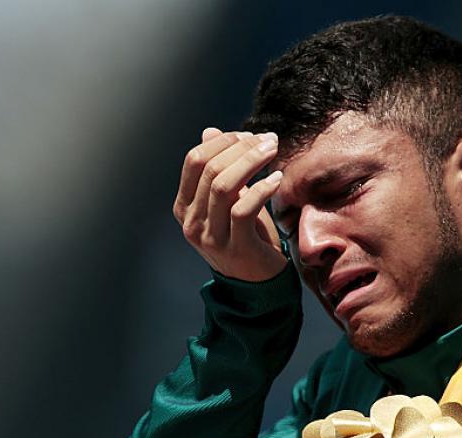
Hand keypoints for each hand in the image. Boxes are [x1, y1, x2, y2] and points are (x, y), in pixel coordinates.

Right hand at [173, 126, 286, 281]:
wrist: (258, 282)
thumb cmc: (246, 234)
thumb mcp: (231, 199)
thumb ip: (219, 168)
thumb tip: (210, 131)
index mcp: (184, 206)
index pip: (194, 161)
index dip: (222, 142)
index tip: (248, 135)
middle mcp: (191, 222)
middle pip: (210, 170)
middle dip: (241, 148)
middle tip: (267, 140)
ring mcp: (210, 237)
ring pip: (224, 186)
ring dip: (251, 162)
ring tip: (273, 150)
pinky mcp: (234, 248)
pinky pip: (243, 210)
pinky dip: (261, 189)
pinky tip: (277, 178)